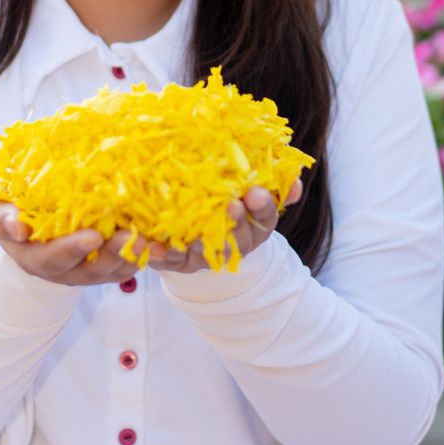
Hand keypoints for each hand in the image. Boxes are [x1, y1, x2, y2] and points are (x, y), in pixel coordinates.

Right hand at [0, 202, 143, 286]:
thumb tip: (18, 227)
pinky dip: (143, 255)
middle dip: (112, 254)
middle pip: (91, 271)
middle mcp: (65, 270)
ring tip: (152, 241)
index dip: (72, 249)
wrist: (27, 227)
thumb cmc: (12, 210)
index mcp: (36, 257)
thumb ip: (4, 218)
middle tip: (131, 236)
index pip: (54, 257)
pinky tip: (159, 241)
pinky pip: (127, 265)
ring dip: (134, 257)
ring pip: (114, 271)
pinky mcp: (107, 265)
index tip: (92, 236)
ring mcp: (88, 270)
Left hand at [146, 179, 302, 273]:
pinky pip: (166, 260)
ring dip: (197, 241)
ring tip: (192, 231)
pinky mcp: (176, 263)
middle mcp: (231, 245)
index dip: (261, 206)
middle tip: (231, 203)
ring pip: (202, 251)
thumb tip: (296, 181)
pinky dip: (156, 253)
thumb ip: (274, 186)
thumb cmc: (231, 207)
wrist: (203, 241)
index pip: (264, 216)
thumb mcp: (254, 196)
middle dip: (235, 220)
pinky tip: (147, 244)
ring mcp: (204, 256)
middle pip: (236, 236)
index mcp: (255, 227)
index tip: (256, 192)